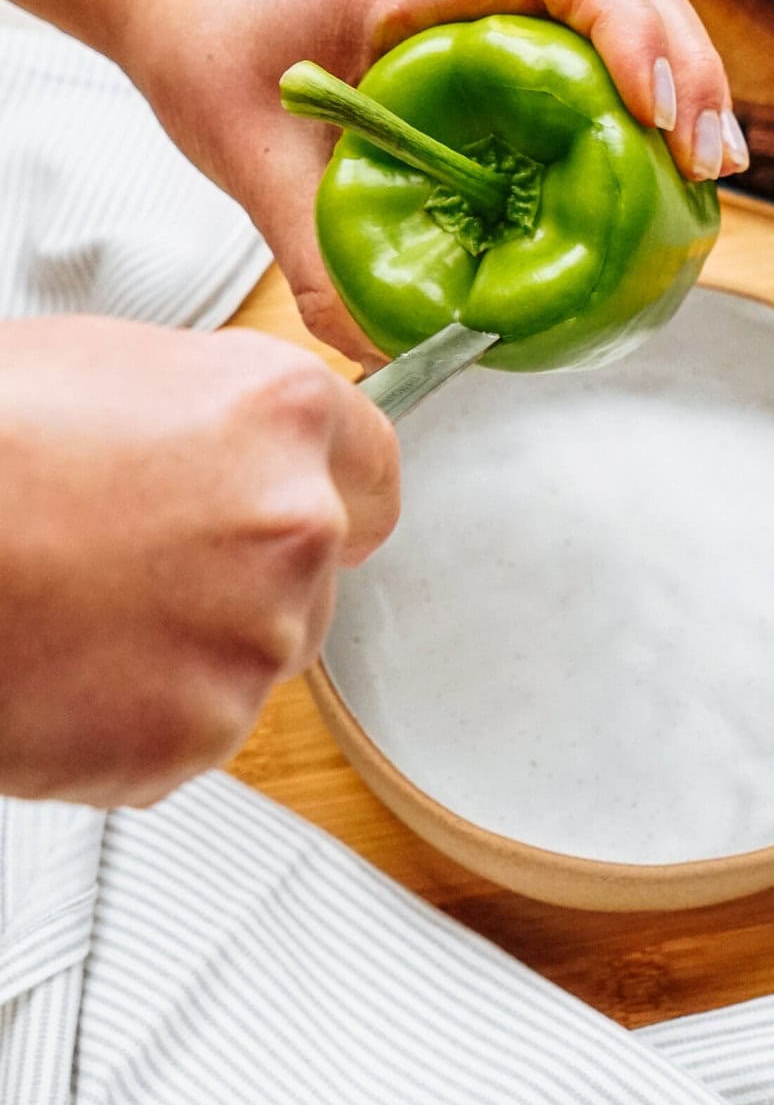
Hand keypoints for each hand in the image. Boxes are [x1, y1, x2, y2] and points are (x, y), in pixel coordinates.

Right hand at [0, 317, 397, 805]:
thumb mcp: (124, 369)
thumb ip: (225, 421)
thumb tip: (246, 455)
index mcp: (282, 413)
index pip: (373, 470)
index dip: (333, 495)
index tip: (313, 516)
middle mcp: (291, 524)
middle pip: (314, 576)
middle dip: (246, 578)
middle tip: (140, 564)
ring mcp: (249, 638)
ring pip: (253, 658)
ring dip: (192, 649)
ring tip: (84, 608)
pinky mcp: (190, 735)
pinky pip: (189, 732)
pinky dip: (138, 717)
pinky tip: (69, 665)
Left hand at [127, 0, 748, 363]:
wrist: (183, 1)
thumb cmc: (211, 50)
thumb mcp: (248, 160)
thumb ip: (317, 257)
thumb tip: (393, 353)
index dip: (630, 31)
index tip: (655, 117)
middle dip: (688, 63)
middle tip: (710, 167)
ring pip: (626, 2)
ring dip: (683, 75)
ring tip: (710, 170)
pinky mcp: (497, 30)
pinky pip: (593, 45)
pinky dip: (640, 94)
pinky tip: (656, 167)